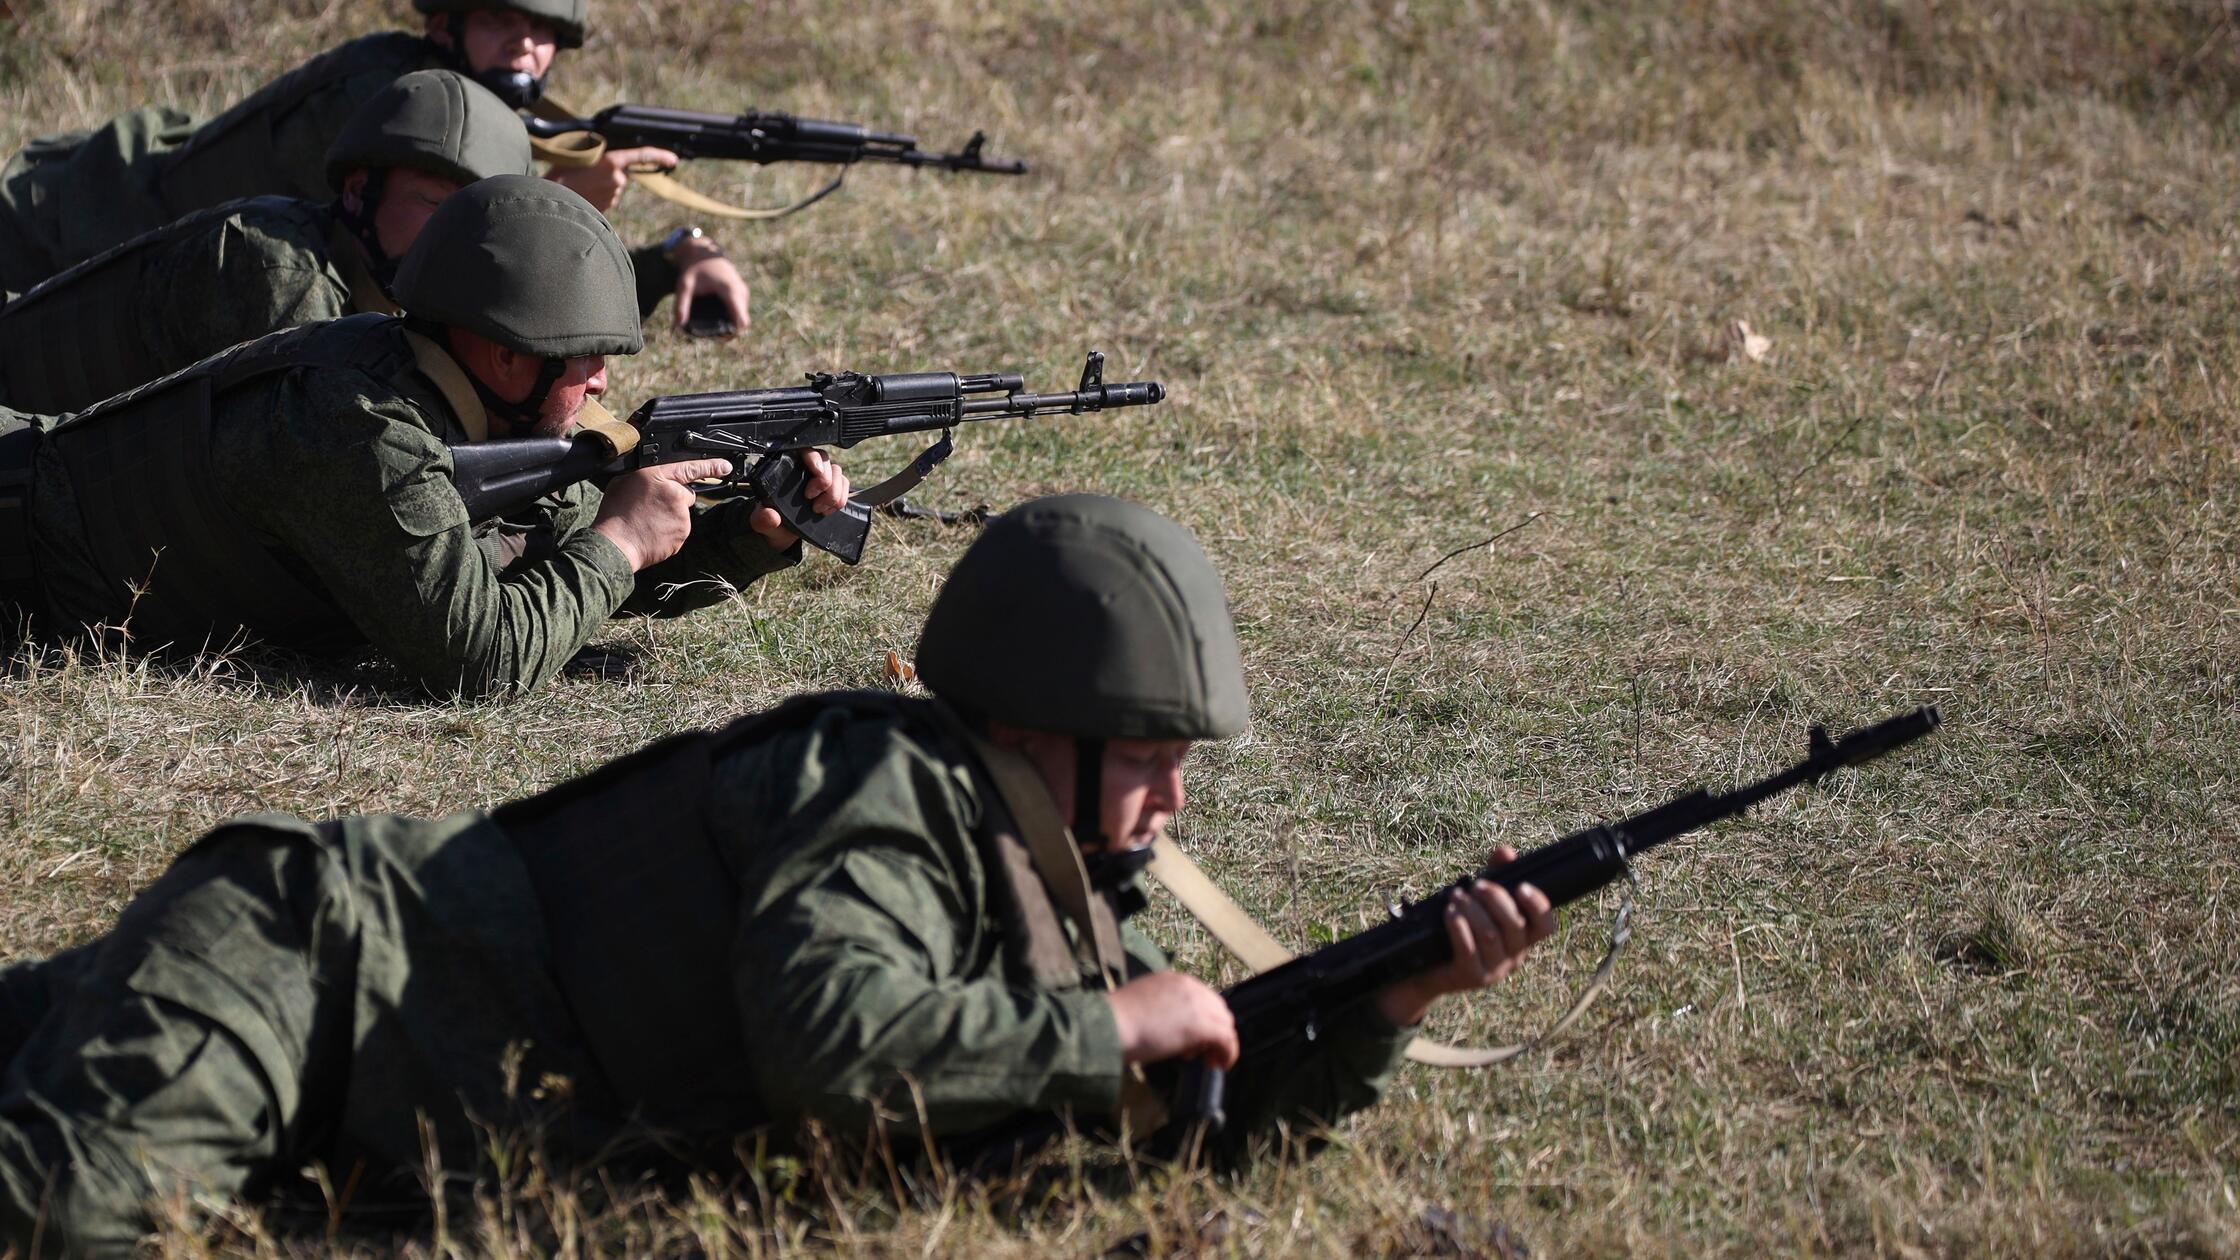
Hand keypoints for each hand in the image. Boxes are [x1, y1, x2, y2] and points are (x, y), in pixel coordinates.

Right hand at [546, 146, 678, 213]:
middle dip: (609, 171)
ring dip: (601, 184)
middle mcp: (617, 179)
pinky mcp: (608, 208)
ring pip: (613, 186)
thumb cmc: (560, 173)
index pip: (642, 155)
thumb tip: (612, 158)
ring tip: (580, 184)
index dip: (660, 156)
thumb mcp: (577, 153)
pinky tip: (583, 194)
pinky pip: (607, 197)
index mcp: (612, 161)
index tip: (674, 159)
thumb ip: (599, 153)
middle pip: (621, 172)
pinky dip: (598, 195)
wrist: (550, 201)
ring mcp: (613, 195)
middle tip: (586, 171)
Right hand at [591, 457, 731, 569]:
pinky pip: (679, 529)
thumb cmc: (615, 513)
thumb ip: (645, 476)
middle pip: (685, 493)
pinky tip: (653, 532)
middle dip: (674, 499)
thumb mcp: (624, 482)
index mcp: (658, 477)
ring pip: (681, 513)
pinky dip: (669, 531)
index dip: (711, 466)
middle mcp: (674, 494)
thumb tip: (654, 477)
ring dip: (670, 516)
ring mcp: (681, 516)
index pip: (691, 468)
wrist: (615, 544)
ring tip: (648, 521)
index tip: (725, 467)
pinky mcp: (682, 534)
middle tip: (652, 507)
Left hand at [673, 242, 750, 337]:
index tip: (715, 337)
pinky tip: (715, 319)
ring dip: (730, 326)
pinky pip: (740, 312)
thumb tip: (678, 326)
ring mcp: (743, 292)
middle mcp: (741, 292)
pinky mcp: (741, 293)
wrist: (703, 249)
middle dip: (728, 332)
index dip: (731, 334)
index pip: (742, 321)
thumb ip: (681, 305)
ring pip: (742, 319)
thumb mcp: (684, 285)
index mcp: (730, 291)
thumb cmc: (693, 266)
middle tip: (709, 335)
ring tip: (711, 327)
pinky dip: (731, 319)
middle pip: (742, 323)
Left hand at [748, 449, 850, 546]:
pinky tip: (827, 510)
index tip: (816, 472)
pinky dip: (840, 499)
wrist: (783, 533)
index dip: (814, 457)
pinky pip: (844, 485)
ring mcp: (821, 477)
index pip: (804, 450)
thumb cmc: (772, 520)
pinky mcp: (832, 488)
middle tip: (811, 498)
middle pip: (825, 460)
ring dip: (833, 493)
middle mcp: (805, 468)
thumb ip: (763, 518)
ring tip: (818, 509)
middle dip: (824, 481)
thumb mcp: (763, 521)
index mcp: (786, 467)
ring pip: (837, 473)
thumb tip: (770, 516)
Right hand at [1105, 971, 1239, 1069]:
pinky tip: (1219, 1065)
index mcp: (1173, 979)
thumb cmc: (1115, 1020)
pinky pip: (1227, 1039)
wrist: (1110, 1024)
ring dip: (1221, 1043)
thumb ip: (1161, 1011)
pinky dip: (1228, 1053)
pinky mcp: (1202, 1025)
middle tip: (1198, 1053)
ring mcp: (1198, 1004)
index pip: (1201, 998)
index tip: (1189, 1040)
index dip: (1201, 1019)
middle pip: (1218, 1009)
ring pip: (1225, 1023)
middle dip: (1212, 1031)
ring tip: (1208, 1061)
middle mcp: (1189, 986)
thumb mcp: (1143, 1006)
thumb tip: (1169, 1028)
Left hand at [1373, 846, 1555, 1026]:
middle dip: (1495, 899)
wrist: (1430, 966)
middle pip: (1515, 925)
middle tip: (1477, 886)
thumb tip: (1506, 852)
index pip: (1546, 926)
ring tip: (1456, 897)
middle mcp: (1514, 955)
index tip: (1521, 886)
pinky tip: (1449, 913)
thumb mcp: (1480, 900)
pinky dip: (1459, 927)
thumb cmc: (1462, 928)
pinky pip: (1468, 950)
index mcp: (1522, 937)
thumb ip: (1496, 874)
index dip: (1538, 906)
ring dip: (1472, 910)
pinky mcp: (1471, 976)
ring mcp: (1494, 969)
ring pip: (1490, 936)